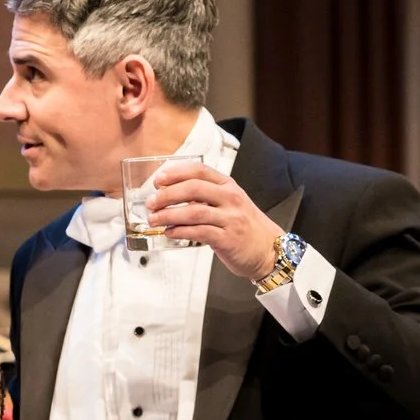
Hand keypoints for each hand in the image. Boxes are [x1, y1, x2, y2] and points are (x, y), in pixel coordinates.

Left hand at [144, 161, 281, 283]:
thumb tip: (169, 194)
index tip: (158, 180)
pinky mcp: (228, 239)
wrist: (269, 249)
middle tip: (151, 203)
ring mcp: (230, 219)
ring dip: (169, 215)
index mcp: (228, 186)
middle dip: (167, 195)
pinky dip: (180, 232)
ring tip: (154, 220)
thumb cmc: (244, 225)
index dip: (176, 172)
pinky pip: (199, 232)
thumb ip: (205, 196)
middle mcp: (230, 199)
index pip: (199, 170)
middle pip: (193, 189)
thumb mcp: (229, 203)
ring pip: (193, 212)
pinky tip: (169, 232)